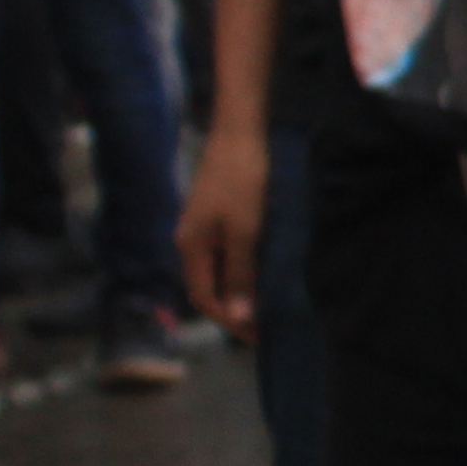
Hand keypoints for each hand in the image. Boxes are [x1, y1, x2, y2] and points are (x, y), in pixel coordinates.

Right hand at [180, 123, 268, 339]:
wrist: (243, 130)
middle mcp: (194, 238)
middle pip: (212, 285)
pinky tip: (270, 270)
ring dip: (245, 288)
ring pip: (223, 268)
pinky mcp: (223, 212)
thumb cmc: (244, 179)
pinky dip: (249, 266)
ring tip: (274, 303)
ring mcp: (207, 224)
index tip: (258, 335)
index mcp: (192, 246)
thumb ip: (241, 273)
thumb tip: (238, 315)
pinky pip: (232, 250)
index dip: (229, 319)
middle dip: (238, 308)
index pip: (204, 297)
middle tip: (270, 325)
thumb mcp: (245, 230)